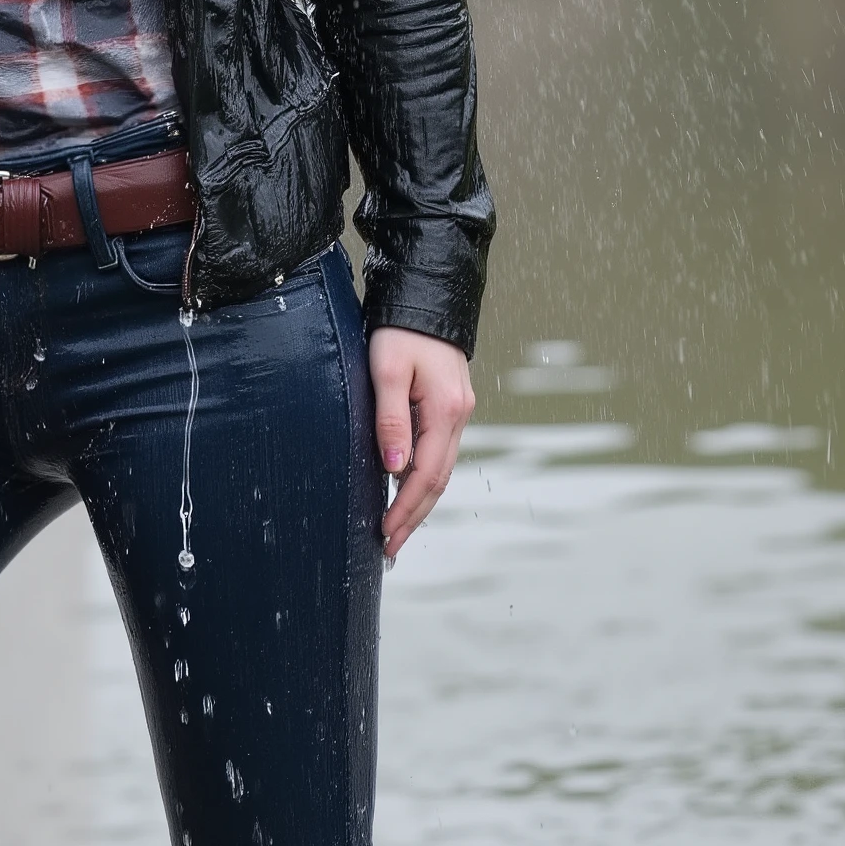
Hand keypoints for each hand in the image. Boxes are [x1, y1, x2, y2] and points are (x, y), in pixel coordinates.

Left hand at [368, 325, 475, 562]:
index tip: (386, 534)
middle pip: (438, 481)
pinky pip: (438, 453)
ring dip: (419, 502)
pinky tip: (405, 492)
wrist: (425, 299)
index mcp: (446, 411)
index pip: (426, 475)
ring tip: (396, 529)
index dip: (406, 509)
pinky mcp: (449, 408)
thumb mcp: (386, 371)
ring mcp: (457, 413)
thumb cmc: (400, 332)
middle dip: (414, 517)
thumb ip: (390, 420)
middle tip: (389, 547)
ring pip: (440, 470)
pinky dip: (422, 479)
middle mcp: (459, 417)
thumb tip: (393, 468)